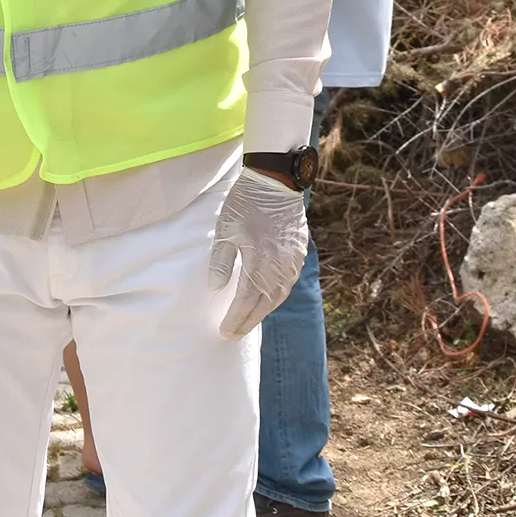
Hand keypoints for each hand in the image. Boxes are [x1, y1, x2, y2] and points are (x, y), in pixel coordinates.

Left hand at [208, 168, 308, 339]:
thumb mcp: (226, 230)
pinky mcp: (299, 254)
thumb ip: (221, 262)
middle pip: (263, 305)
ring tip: (247, 321)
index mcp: (260, 264)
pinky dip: (274, 296)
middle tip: (233, 334)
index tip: (223, 332)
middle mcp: (279, 268)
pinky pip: (287, 283)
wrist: (277, 181)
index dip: (234, 320)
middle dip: (247, 322)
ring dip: (262, 311)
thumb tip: (216, 289)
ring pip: (278, 297)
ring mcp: (292, 262)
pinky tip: (266, 299)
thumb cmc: (246, 203)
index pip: (245, 302)